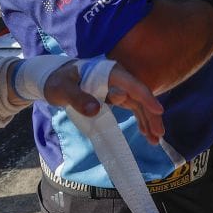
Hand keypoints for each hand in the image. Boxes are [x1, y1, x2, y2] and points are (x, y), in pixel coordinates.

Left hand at [10, 57, 165, 144]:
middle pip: (139, 97)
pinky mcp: (114, 97)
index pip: (131, 84)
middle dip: (151, 115)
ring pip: (138, 105)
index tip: (158, 110)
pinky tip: (146, 134)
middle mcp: (117, 79)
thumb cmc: (57, 81)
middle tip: (159, 134)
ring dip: (148, 121)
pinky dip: (140, 120)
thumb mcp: (62, 89)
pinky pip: (132, 108)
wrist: (53, 78)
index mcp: (107, 72)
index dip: (145, 97)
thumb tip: (96, 110)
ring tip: (155, 140)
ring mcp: (117, 88)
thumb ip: (78, 98)